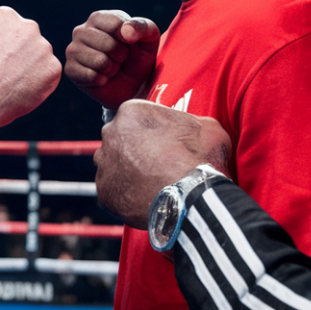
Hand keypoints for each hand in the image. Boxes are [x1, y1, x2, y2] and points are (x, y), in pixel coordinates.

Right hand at [0, 6, 61, 129]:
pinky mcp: (53, 67)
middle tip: (6, 73)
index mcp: (7, 15)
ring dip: (32, 68)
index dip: (6, 47)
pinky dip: (40, 83)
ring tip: (12, 83)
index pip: (14, 27)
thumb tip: (2, 26)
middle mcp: (28, 26)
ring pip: (41, 57)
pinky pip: (49, 74)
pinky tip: (22, 90)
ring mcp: (43, 47)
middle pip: (30, 39)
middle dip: (22, 54)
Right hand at [65, 10, 160, 109]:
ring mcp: (73, 50)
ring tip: (111, 67)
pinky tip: (102, 77)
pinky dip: (102, 80)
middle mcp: (82, 30)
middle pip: (108, 44)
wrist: (131, 85)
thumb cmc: (138, 56)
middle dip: (121, 55)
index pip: (115, 23)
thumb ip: (142, 27)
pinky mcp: (70, 69)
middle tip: (120, 58)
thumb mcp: (149, 38)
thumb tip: (125, 32)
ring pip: (99, 61)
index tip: (129, 43)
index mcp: (99, 18)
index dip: (128, 38)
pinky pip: (91, 76)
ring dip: (112, 69)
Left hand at [94, 100, 231, 228]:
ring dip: (127, 172)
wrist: (191, 196)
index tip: (163, 143)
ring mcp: (105, 164)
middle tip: (156, 163)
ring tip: (151, 182)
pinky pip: (113, 191)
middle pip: (120, 140)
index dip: (151, 131)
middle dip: (134, 150)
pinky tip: (145, 198)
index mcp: (131, 112)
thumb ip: (190, 122)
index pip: (136, 118)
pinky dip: (126, 195)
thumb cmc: (200, 158)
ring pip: (113, 165)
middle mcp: (110, 134)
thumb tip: (194, 129)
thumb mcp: (206, 126)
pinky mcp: (104, 192)